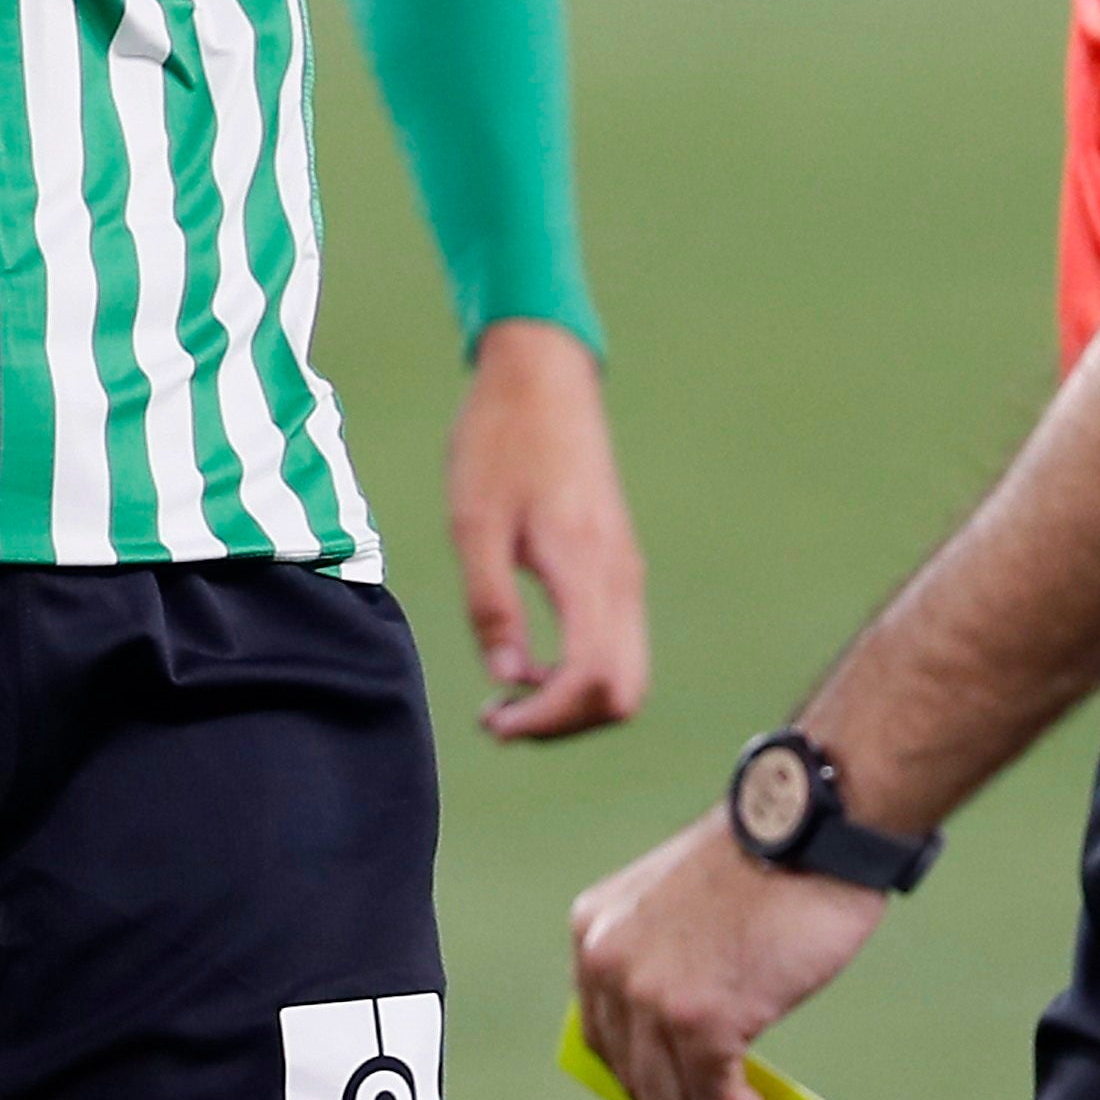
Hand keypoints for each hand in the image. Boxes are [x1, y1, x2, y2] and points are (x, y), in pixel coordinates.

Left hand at [454, 320, 646, 741]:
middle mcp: (620, 579)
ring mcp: (626, 572)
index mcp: (586, 569)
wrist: (542, 377)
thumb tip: (505, 677)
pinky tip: (530, 658)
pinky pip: (616, 643)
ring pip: (626, 673)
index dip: (548, 719)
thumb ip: (490, 604)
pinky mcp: (619, 565)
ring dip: (572, 699)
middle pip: (622, 692)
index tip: (494, 721)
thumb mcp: (473, 523)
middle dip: (565, 722)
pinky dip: (581, 671)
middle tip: (500, 715)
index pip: (593, 680)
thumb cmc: (499, 441)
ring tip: (509, 691)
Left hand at [568, 806, 886, 1099]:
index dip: (639, 1078)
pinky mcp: (699, 1020)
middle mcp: (605, 962)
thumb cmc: (768, 862)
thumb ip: (674, 969)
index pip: (602, 1032)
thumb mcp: (688, 909)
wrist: (809, 825)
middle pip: (631, 1074)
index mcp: (593, 928)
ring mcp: (648, 995)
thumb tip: (699, 1065)